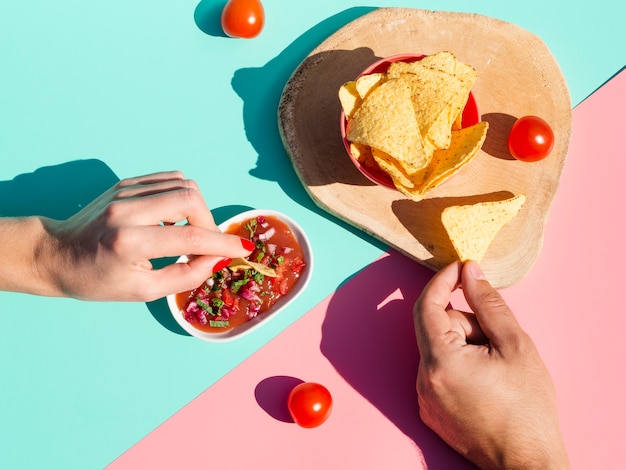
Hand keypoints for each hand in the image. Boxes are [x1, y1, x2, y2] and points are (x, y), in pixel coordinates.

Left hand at [34, 171, 252, 300]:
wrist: (56, 254)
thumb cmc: (97, 280)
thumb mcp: (142, 291)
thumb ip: (186, 275)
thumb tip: (218, 259)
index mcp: (129, 242)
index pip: (191, 237)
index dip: (224, 244)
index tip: (243, 250)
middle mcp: (127, 209)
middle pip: (191, 199)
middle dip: (210, 223)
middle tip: (206, 244)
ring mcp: (125, 190)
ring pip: (184, 184)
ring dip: (198, 209)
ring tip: (189, 231)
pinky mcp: (126, 182)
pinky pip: (170, 179)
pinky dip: (184, 196)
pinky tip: (176, 217)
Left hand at [413, 261, 569, 468]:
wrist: (527, 461)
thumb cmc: (527, 408)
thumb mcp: (515, 345)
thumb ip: (488, 303)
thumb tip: (470, 272)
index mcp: (440, 360)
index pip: (427, 305)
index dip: (442, 281)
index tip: (460, 268)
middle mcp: (423, 378)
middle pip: (437, 327)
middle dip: (466, 324)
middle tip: (497, 344)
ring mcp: (424, 396)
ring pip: (439, 348)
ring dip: (464, 346)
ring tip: (494, 370)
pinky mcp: (429, 409)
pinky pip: (438, 370)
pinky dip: (458, 365)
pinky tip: (485, 383)